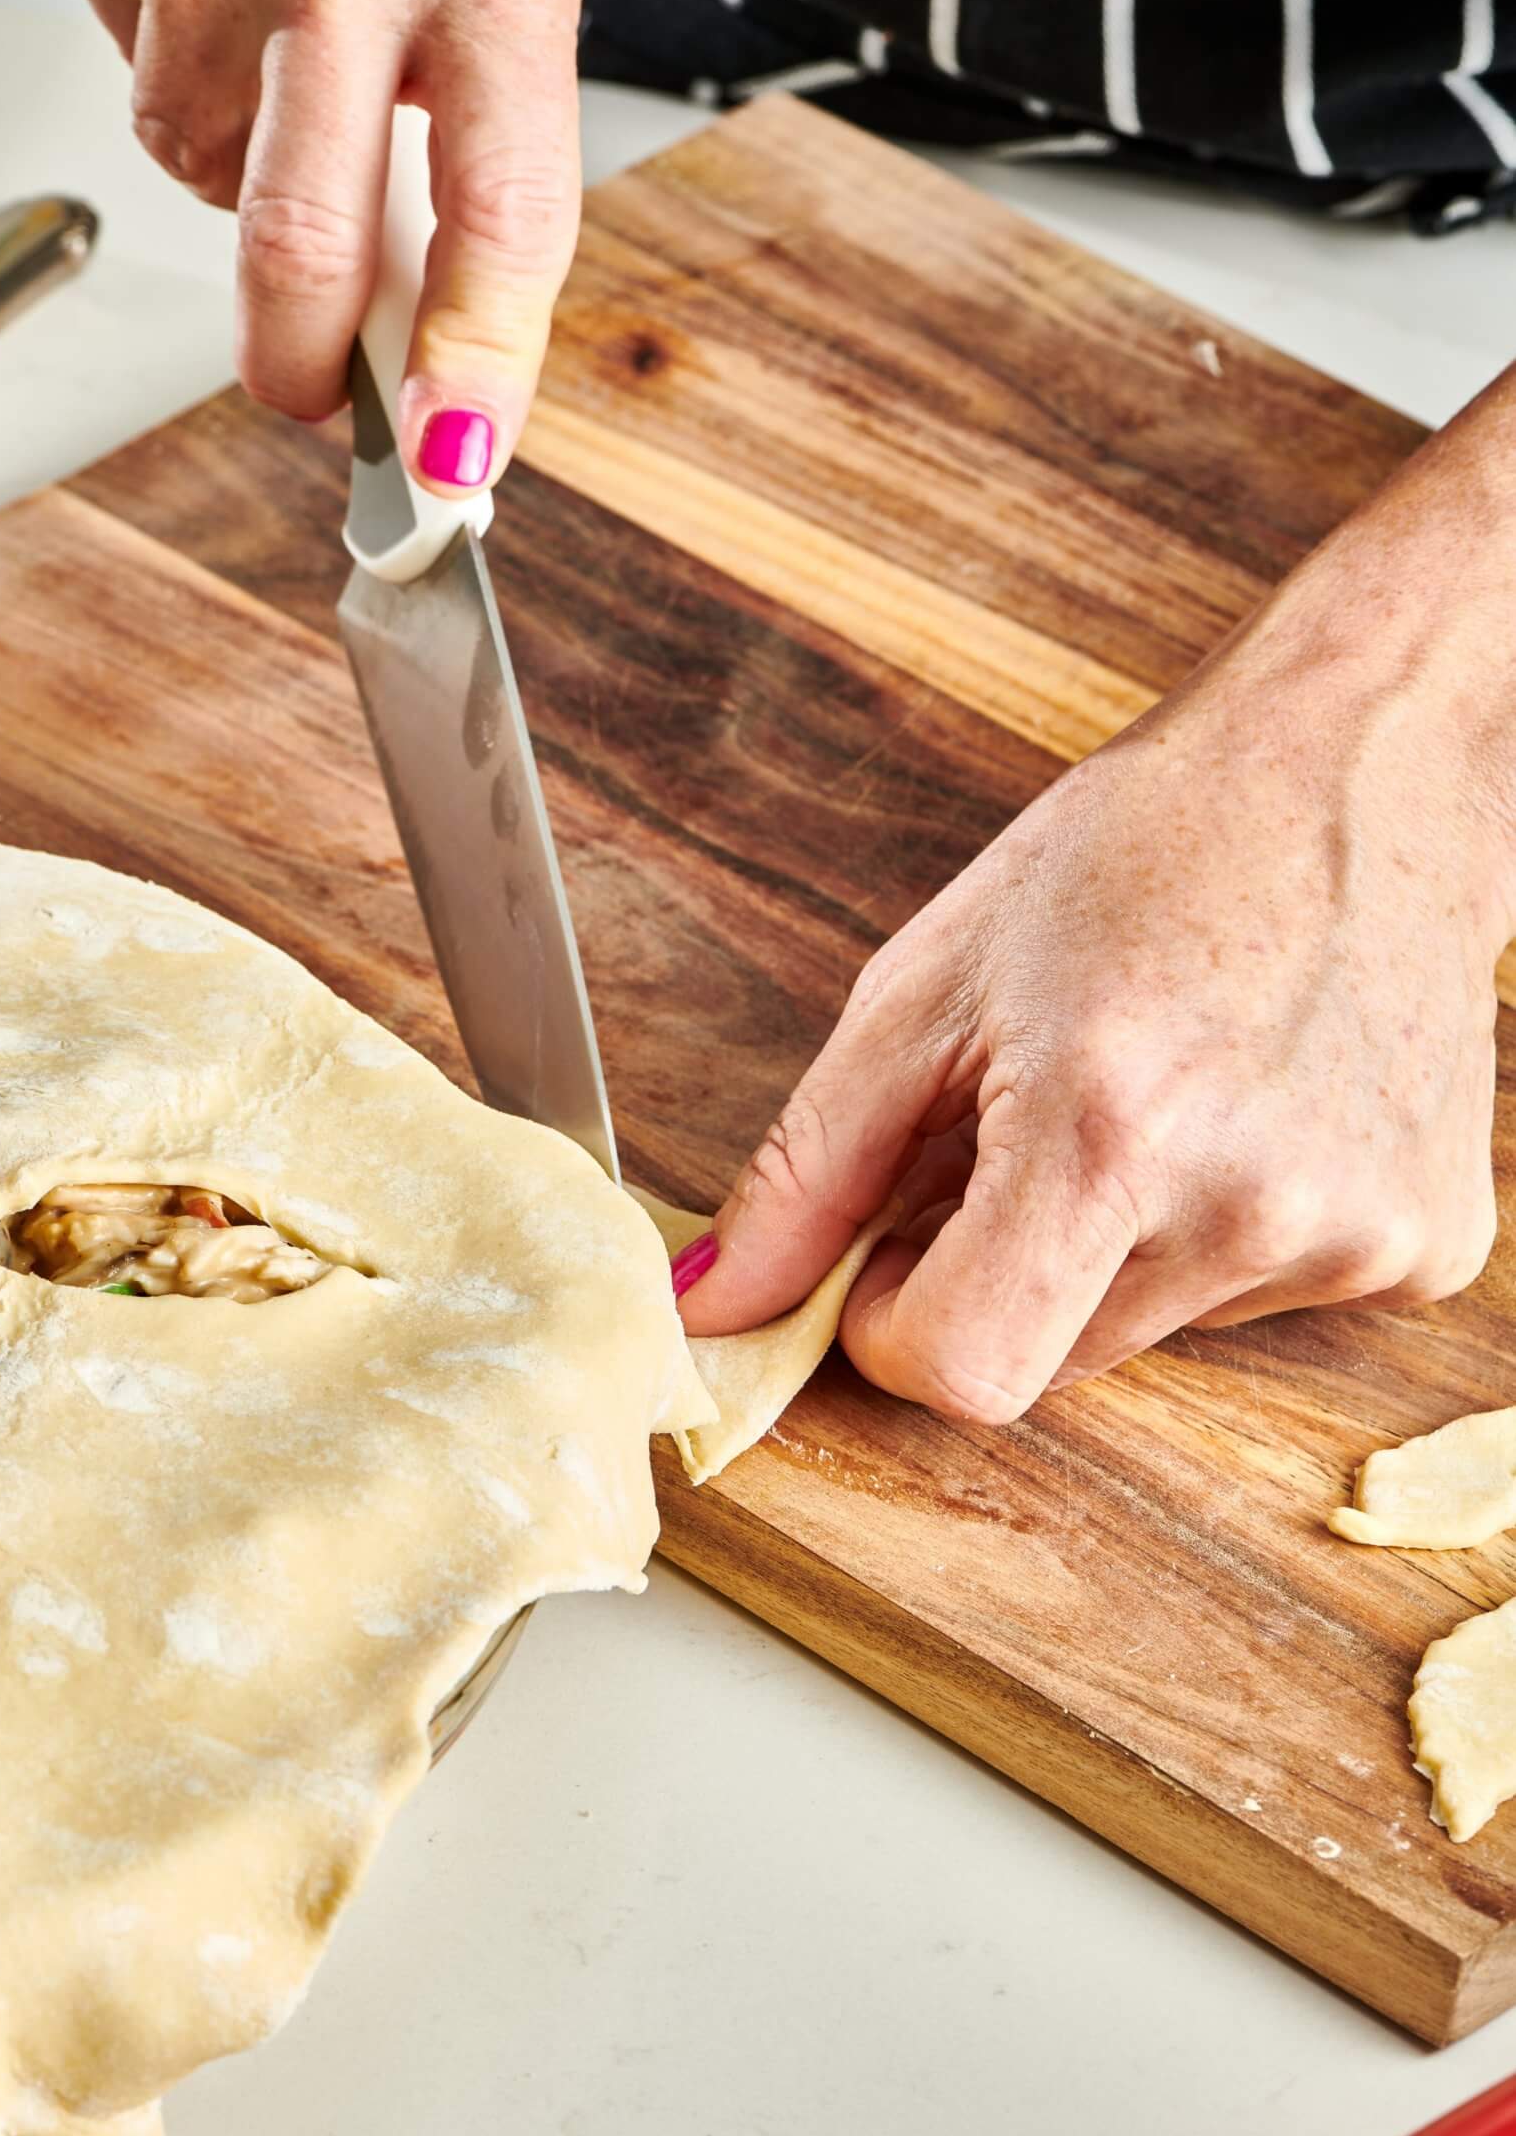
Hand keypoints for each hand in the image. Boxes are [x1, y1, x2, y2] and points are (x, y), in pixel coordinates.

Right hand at [64, 0, 584, 481]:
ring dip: (235, 157)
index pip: (503, 223)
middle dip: (298, 363)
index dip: (476, 371)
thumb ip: (485, 102)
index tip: (456, 468)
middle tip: (312, 389)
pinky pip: (129, 49)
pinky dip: (173, 48)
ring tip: (285, 58)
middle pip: (302, 247)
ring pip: (191, 151)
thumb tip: (434, 300)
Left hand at [680, 373, 1515, 1421]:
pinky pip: (1262, 1304)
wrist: (1363, 765)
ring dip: (1116, 1246)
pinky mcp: (1427, 1247)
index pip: (964, 1371)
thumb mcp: (930, 985)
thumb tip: (710, 1307)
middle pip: (1050, 1362)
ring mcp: (1355, 1235)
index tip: (894, 1258)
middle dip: (1002, 1273)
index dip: (896, 1329)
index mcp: (1108, 1131)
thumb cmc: (1141, 846)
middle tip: (1029, 1128)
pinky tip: (1253, 1110)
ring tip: (1160, 1091)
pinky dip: (1226, 1234)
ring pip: (1151, 1332)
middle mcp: (1248, 1204)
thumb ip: (808, 1168)